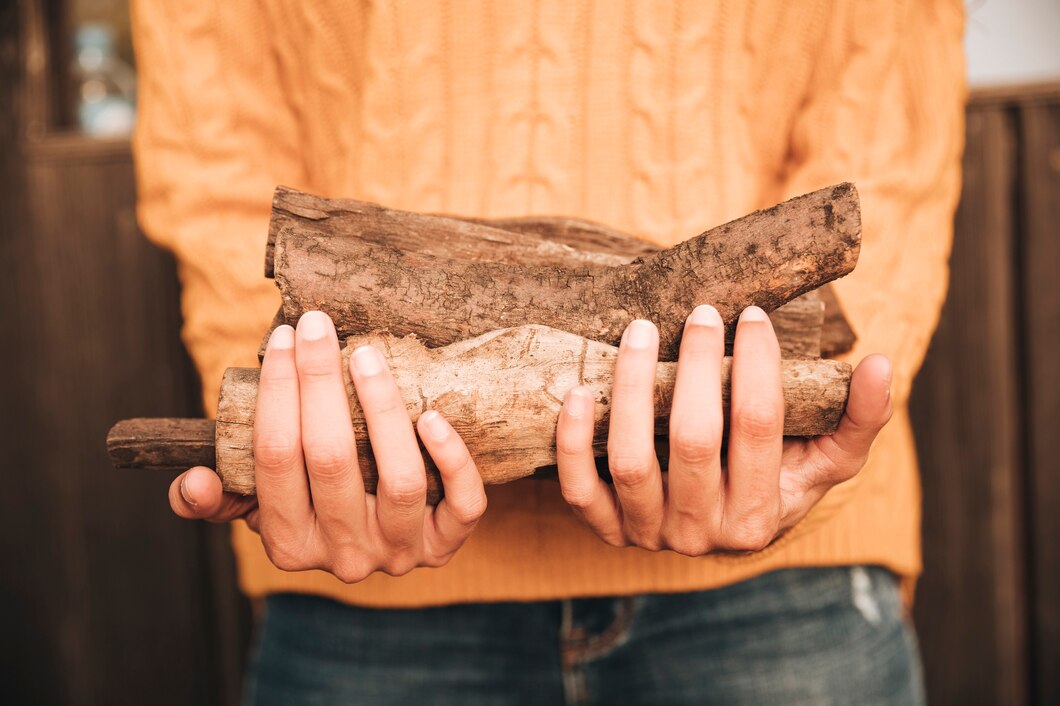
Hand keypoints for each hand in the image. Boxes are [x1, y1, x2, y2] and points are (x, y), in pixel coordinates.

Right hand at [168, 311, 486, 581]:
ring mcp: (400, 552)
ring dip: (384, 408)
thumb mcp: (257, 505)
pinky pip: (461, 504)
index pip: (276, 458)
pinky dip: (452, 458)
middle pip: (332, 460)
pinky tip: (434, 415)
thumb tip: (193, 482)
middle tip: (319, 325)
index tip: (286, 337)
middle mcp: (344, 556)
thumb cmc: (313, 504)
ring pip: (400, 479)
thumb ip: (220, 496)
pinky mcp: (446, 544)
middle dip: (321, 383)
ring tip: (369, 356)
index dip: (278, 393)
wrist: (380, 538)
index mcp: (289, 543)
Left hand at [555, 305, 891, 554]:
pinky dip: (571, 442)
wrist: (723, 523)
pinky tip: (576, 390)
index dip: (759, 367)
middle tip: (701, 314)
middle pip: (693, 440)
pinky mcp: (606, 528)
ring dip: (630, 389)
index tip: (753, 315)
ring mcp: (649, 533)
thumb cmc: (778, 477)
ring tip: (640, 331)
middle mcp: (703, 532)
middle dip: (697, 368)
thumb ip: (859, 417)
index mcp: (761, 515)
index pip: (759, 429)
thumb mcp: (829, 457)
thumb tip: (881, 364)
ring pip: (630, 460)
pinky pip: (579, 490)